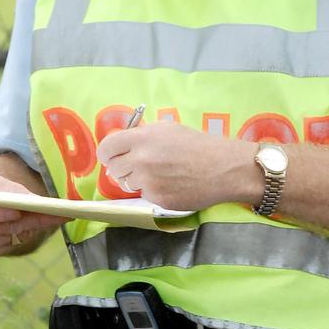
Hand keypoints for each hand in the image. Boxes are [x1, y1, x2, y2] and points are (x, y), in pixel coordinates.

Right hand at [0, 171, 69, 255]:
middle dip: (35, 218)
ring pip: (13, 234)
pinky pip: (11, 243)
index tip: (31, 206)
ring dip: (34, 225)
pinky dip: (25, 233)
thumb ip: (8, 189)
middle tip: (60, 213)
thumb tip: (32, 200)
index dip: (6, 212)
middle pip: (7, 226)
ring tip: (56, 215)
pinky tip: (35, 224)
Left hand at [97, 122, 261, 210]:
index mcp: (142, 138)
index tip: (113, 156)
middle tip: (138, 166)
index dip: (108, 153)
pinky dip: (153, 191)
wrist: (222, 168)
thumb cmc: (196, 144)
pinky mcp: (157, 200)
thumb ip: (142, 134)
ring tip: (158, 174)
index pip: (106, 148)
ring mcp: (148, 182)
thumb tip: (123, 141)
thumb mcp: (167, 128)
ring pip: (127, 184)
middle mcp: (141, 160)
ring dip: (137, 180)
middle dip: (122, 168)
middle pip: (113, 169)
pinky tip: (170, 184)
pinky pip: (145, 195)